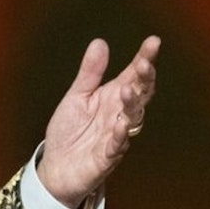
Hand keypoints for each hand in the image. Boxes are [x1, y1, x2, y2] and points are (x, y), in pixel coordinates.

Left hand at [37, 36, 160, 208]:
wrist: (56, 166)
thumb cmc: (70, 130)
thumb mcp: (77, 96)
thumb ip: (90, 73)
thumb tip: (100, 42)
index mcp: (113, 97)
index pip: (134, 76)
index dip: (144, 59)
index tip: (153, 41)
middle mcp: (120, 114)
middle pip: (139, 95)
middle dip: (143, 80)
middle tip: (144, 64)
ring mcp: (116, 135)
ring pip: (132, 119)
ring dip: (132, 105)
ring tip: (128, 90)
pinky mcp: (107, 156)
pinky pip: (117, 146)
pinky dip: (120, 135)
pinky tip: (121, 124)